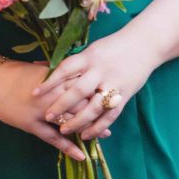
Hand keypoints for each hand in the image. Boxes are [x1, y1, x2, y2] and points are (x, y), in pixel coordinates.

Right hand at [0, 59, 110, 160]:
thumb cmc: (18, 73)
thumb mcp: (42, 69)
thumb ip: (61, 72)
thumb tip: (81, 70)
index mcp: (56, 78)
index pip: (83, 86)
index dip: (98, 93)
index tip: (112, 96)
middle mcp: (52, 95)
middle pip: (82, 105)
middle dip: (98, 113)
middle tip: (112, 119)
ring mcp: (42, 112)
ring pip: (71, 122)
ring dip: (88, 130)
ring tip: (103, 136)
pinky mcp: (32, 125)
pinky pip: (54, 138)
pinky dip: (68, 147)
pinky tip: (81, 155)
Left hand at [31, 32, 157, 141]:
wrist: (144, 44)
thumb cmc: (113, 46)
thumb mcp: (92, 49)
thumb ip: (73, 62)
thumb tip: (42, 66)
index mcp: (89, 56)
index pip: (65, 69)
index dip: (49, 82)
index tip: (34, 93)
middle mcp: (100, 70)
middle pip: (78, 91)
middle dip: (61, 105)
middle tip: (47, 117)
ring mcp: (113, 84)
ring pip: (93, 107)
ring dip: (78, 121)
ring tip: (64, 130)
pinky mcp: (125, 95)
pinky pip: (110, 115)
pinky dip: (98, 127)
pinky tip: (87, 135)